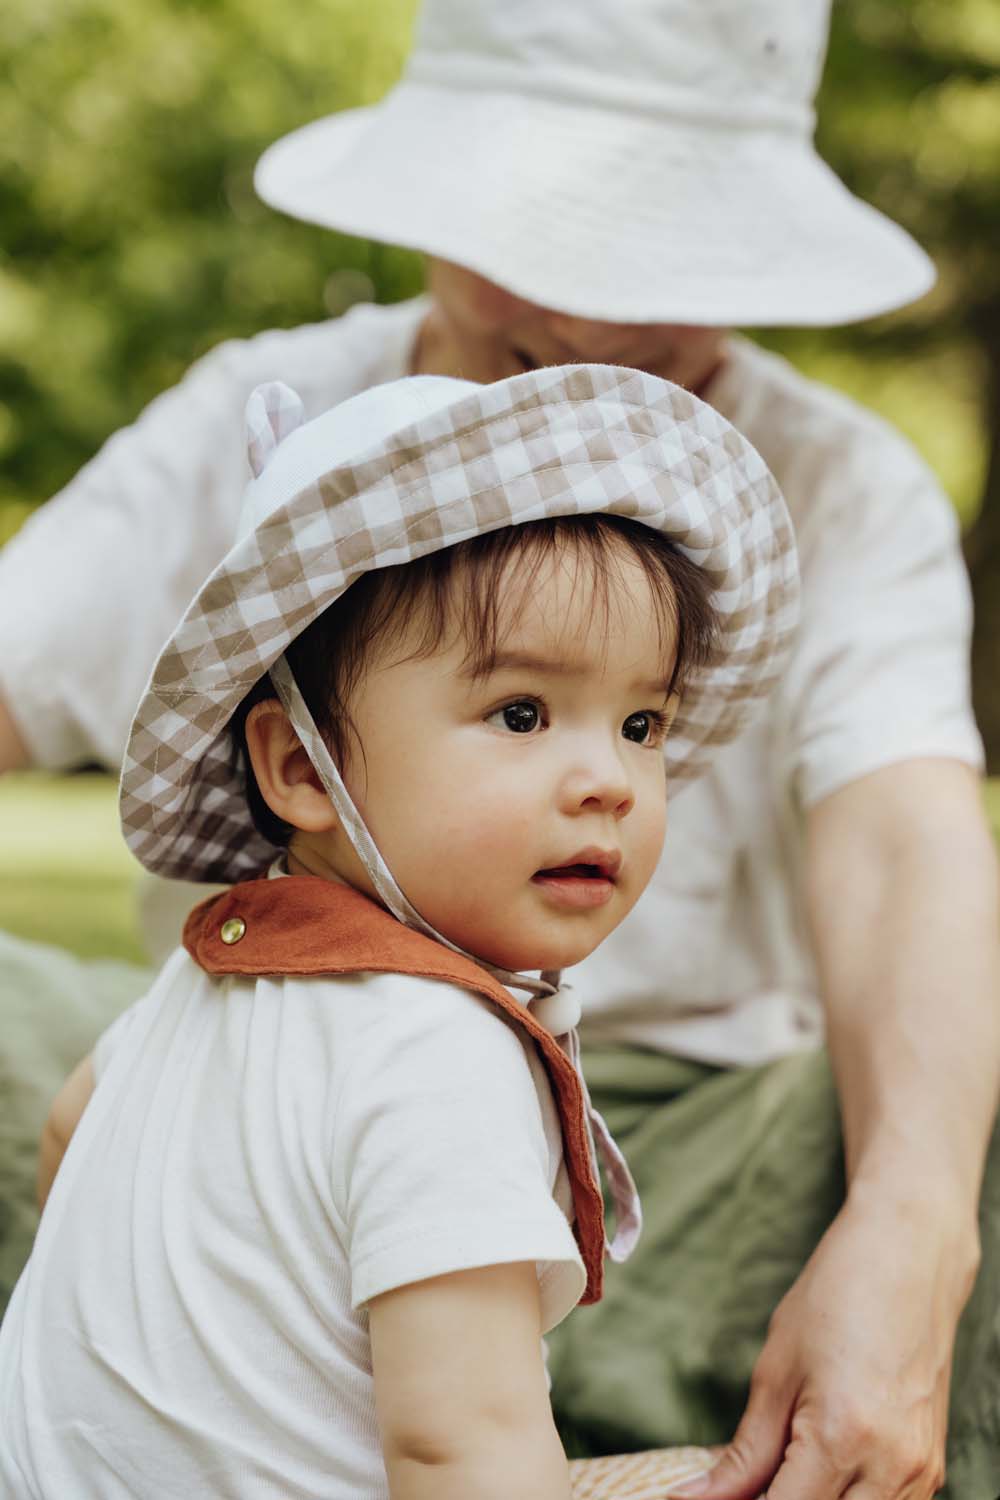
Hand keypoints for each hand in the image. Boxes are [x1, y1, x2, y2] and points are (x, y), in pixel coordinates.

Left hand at [669, 1191, 977, 1499]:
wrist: (908, 1255)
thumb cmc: (836, 1296)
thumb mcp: (775, 1372)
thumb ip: (743, 1455)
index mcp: (841, 1439)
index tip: (715, 1497)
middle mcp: (890, 1468)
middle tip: (751, 1480)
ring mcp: (919, 1471)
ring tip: (787, 1465)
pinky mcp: (932, 1466)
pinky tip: (823, 1465)